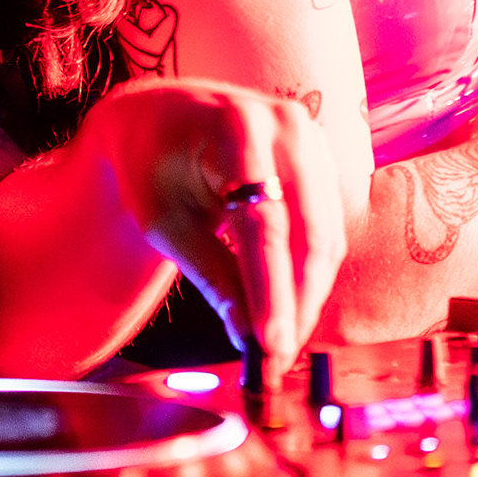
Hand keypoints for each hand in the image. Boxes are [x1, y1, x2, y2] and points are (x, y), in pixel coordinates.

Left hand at [75, 79, 353, 381]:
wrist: (160, 116)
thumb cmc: (151, 166)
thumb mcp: (165, 221)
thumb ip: (212, 274)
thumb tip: (248, 338)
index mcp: (235, 127)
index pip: (263, 223)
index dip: (271, 291)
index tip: (271, 346)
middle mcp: (285, 125)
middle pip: (309, 233)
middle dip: (296, 304)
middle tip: (275, 360)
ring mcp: (311, 139)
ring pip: (326, 237)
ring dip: (307, 296)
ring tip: (278, 344)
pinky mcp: (321, 160)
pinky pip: (326, 228)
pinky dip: (309, 272)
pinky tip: (288, 307)